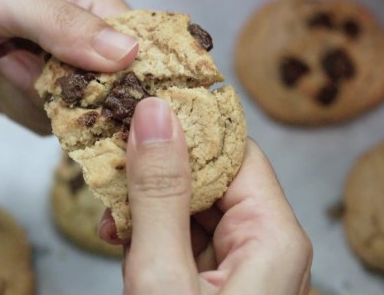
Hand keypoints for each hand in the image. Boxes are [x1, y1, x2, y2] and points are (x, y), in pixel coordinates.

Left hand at [0, 0, 137, 132]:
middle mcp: (80, 33)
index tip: (102, 90)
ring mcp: (56, 68)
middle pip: (109, 84)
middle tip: (19, 63)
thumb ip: (61, 25)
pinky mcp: (32, 96)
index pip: (134, 41)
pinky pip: (47, 122)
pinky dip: (17, 106)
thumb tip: (126, 55)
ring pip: (77, 109)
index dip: (125, 72)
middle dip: (66, 88)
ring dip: (32, 95)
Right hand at [99, 97, 312, 293]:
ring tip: (112, 217)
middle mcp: (266, 247)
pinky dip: (152, 240)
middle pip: (211, 179)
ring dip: (147, 210)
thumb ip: (159, 197)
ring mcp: (243, 268)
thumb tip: (154, 117)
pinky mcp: (219, 284)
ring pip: (192, 210)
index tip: (141, 107)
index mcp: (272, 238)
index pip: (235, 150)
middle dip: (156, 174)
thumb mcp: (164, 277)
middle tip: (111, 164)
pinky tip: (124, 244)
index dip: (185, 127)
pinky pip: (186, 242)